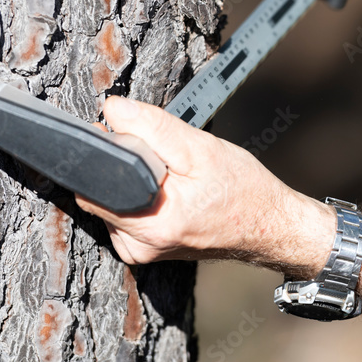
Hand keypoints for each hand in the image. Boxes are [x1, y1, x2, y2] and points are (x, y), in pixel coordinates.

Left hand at [75, 96, 334, 270]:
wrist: (268, 226)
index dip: (107, 150)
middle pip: (98, 191)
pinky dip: (139, 196)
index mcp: (151, 224)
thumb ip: (153, 128)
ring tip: (171, 177)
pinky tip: (168, 191)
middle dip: (123, 166)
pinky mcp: (144, 249)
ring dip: (131, 181)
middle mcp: (139, 245)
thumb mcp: (201, 148)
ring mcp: (140, 251)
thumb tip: (113, 110)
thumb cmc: (244, 190)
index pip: (93, 182)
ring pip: (110, 201)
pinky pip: (123, 213)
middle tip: (163, 159)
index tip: (132, 135)